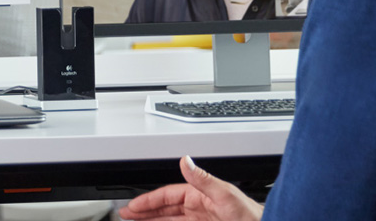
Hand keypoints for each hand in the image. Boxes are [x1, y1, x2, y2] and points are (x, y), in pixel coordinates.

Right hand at [119, 156, 263, 220]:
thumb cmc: (249, 214)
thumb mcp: (225, 195)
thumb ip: (203, 178)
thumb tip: (185, 160)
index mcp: (201, 194)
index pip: (168, 195)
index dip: (149, 200)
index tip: (133, 206)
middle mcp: (199, 206)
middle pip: (165, 207)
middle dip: (145, 210)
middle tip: (126, 215)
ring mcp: (200, 219)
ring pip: (170, 219)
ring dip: (152, 220)